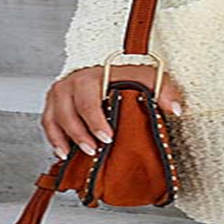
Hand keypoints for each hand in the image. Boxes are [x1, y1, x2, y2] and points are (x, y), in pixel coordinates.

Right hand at [41, 64, 185, 161]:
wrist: (112, 68)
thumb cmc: (130, 75)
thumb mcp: (151, 79)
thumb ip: (165, 93)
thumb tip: (176, 110)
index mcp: (94, 75)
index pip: (89, 100)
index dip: (96, 121)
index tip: (107, 138)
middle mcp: (72, 82)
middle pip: (69, 111)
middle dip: (80, 134)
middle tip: (93, 150)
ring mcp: (60, 92)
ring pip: (54, 118)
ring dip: (63, 139)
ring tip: (73, 156)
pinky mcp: (53, 102)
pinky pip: (48, 122)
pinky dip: (53, 139)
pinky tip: (63, 154)